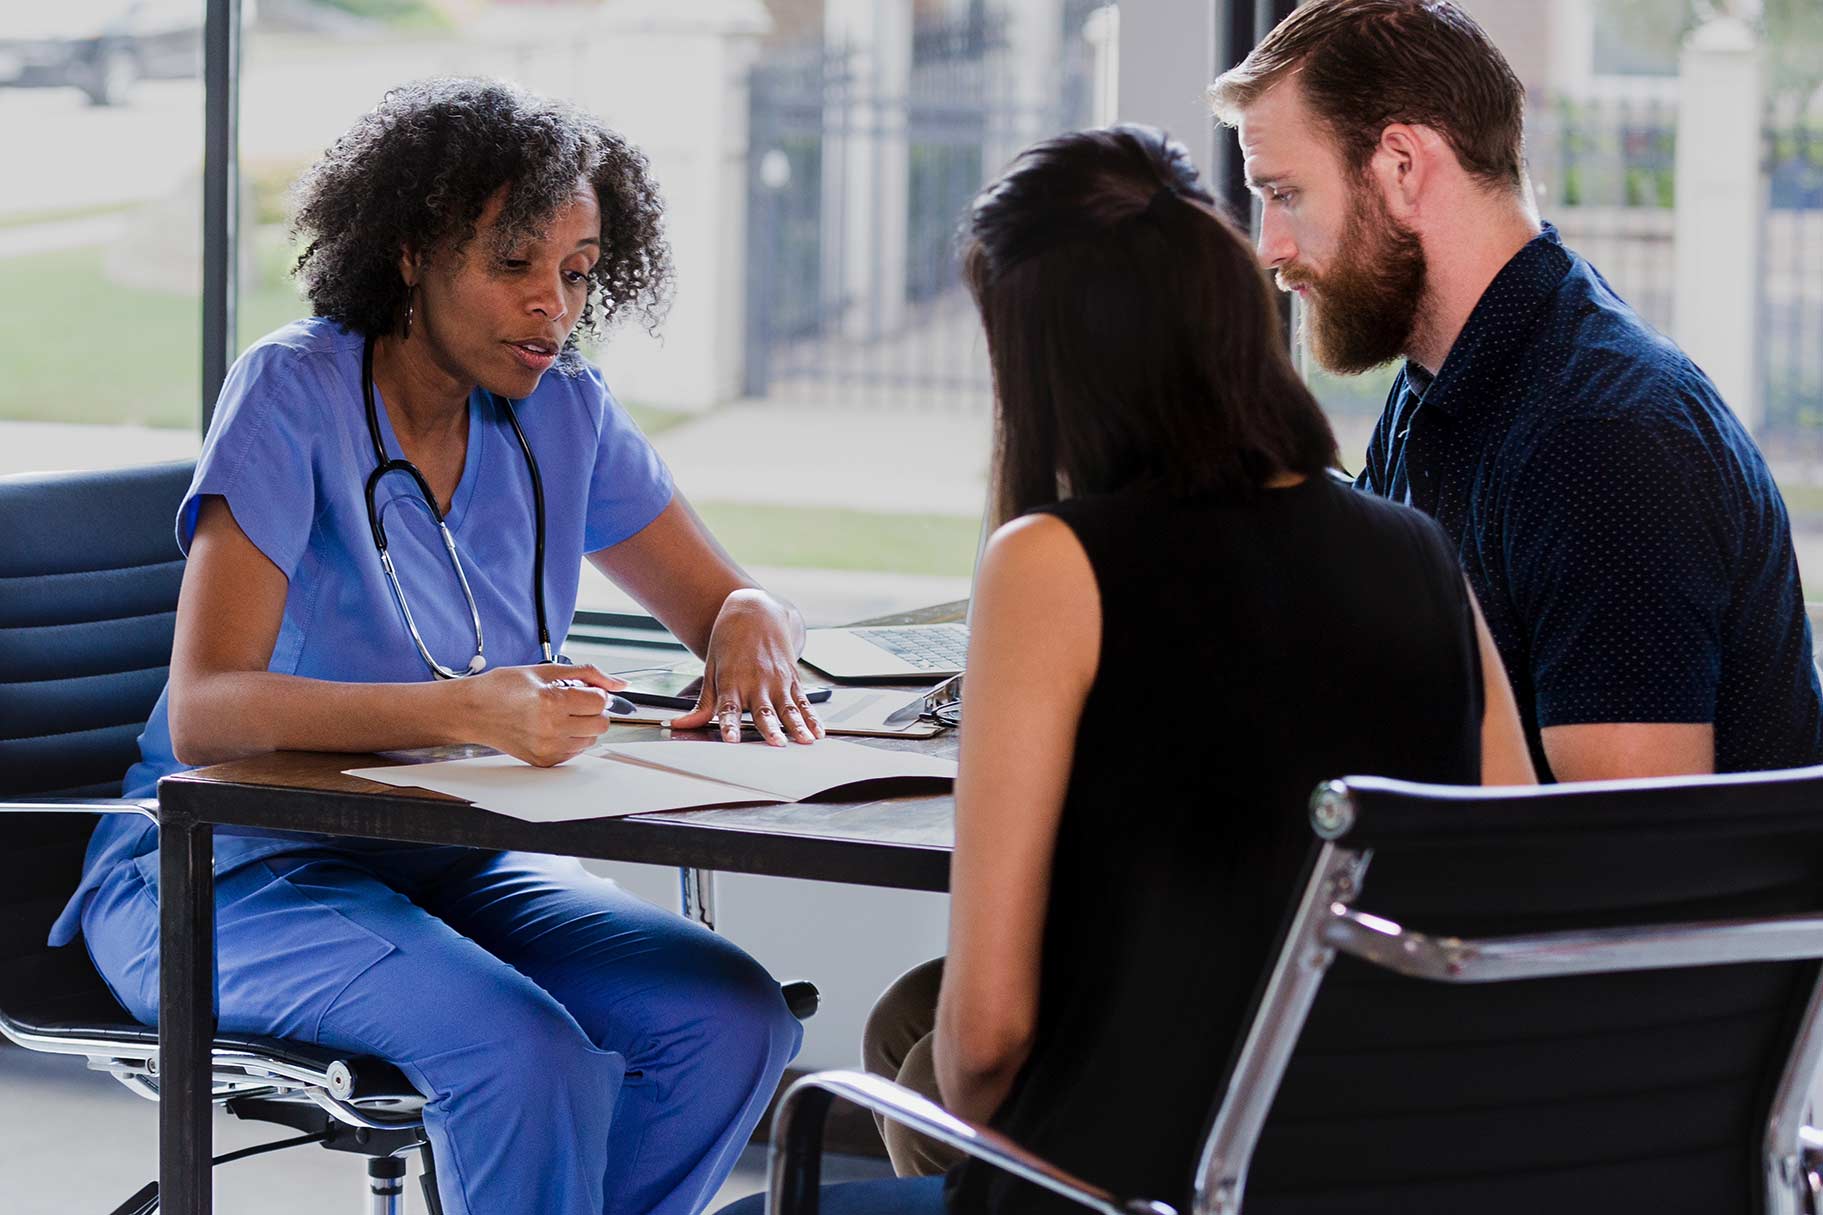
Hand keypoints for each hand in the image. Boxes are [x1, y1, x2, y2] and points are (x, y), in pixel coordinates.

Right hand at [466, 663, 627, 765]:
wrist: (472, 711)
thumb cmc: (502, 688)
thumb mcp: (545, 671)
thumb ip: (587, 674)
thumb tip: (618, 683)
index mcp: (551, 702)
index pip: (599, 702)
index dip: (595, 692)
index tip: (583, 689)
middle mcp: (551, 729)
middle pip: (601, 724)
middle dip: (593, 710)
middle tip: (575, 701)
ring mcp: (547, 748)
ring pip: (591, 740)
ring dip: (584, 725)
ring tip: (560, 714)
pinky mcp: (544, 761)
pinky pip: (575, 752)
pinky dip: (571, 739)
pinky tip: (552, 726)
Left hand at [669, 590, 823, 745]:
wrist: (754, 610)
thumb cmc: (729, 639)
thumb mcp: (711, 668)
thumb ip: (704, 702)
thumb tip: (681, 725)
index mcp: (732, 680)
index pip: (729, 708)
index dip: (730, 724)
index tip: (732, 739)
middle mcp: (757, 682)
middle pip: (764, 711)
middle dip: (771, 729)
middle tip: (777, 744)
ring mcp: (777, 680)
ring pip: (789, 708)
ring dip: (798, 726)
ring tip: (805, 740)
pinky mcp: (792, 678)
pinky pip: (803, 702)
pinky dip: (812, 717)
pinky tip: (818, 731)